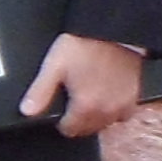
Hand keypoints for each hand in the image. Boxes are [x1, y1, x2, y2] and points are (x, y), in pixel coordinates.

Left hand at [26, 33, 150, 136]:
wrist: (113, 31)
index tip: (60, 110)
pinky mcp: (135, 96)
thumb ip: (40, 92)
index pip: (70, 130)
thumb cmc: (84, 46)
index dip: (61, 121)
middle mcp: (106, 111)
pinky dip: (113, 110)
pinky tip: (105, 96)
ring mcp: (123, 105)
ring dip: (95, 117)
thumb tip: (27, 111)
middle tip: (72, 100)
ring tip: (87, 97)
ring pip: (105, 123)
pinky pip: (123, 114)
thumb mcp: (54, 66)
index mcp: (86, 106)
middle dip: (77, 120)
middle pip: (88, 129)